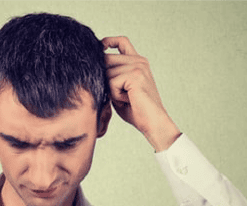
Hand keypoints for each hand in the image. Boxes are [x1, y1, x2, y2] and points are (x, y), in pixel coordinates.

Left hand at [103, 36, 180, 150]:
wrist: (153, 122)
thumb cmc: (136, 109)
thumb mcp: (120, 89)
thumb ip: (111, 76)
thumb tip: (93, 65)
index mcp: (138, 62)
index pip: (122, 41)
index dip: (108, 42)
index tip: (100, 47)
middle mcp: (139, 61)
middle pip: (107, 58)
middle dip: (105, 77)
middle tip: (120, 94)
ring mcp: (138, 66)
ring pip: (107, 73)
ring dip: (111, 90)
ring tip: (126, 98)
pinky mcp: (135, 75)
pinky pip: (112, 82)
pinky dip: (115, 95)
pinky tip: (128, 100)